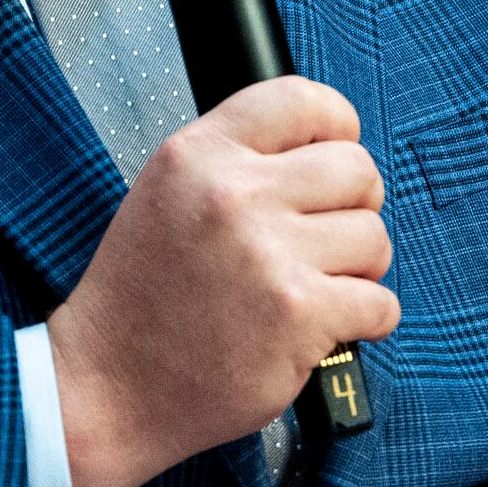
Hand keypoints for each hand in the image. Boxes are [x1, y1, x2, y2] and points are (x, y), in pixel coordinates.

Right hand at [46, 77, 399, 486]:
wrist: (107, 386)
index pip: (301, 99)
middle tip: (329, 237)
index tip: (339, 150)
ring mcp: (268, 255)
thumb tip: (323, 150)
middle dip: (356, 205)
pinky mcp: (298, 315)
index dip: (337, 124)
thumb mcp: (165, 195)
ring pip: (375, 237)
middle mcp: (233, 194)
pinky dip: (366, 321)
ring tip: (316, 288)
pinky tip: (325, 328)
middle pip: (356, 167)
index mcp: (198, 154)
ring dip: (360, 268)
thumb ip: (236, 162)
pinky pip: (380, 303)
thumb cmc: (139, 300)